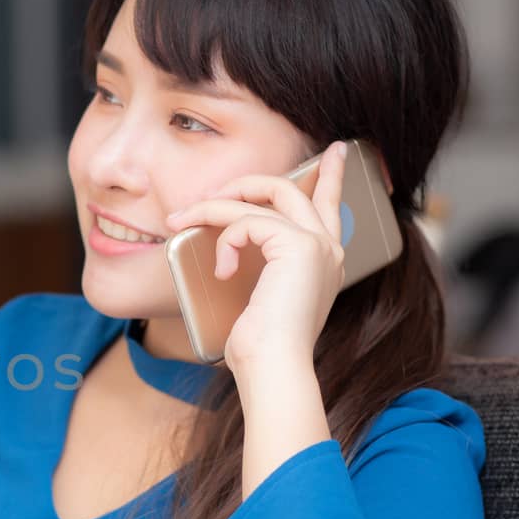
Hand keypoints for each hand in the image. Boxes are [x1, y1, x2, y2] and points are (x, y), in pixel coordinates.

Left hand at [163, 140, 348, 375]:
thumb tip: (226, 256)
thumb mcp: (260, 300)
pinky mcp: (297, 244)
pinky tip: (222, 267)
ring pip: (262, 196)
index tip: (335, 151)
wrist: (273, 366)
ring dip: (215, 207)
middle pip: (290, 188)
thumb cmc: (261, 347)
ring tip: (183, 222)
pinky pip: (246, 219)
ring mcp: (316, 244)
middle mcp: (327, 248)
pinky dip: (223, 235)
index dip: (331, 175)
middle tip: (211, 196)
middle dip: (246, 183)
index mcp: (324, 261)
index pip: (330, 205)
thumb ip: (258, 269)